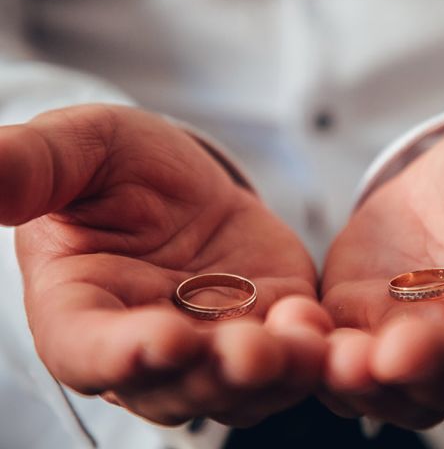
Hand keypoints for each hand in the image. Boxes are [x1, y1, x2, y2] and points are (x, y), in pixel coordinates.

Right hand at [1, 105, 330, 426]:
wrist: (188, 183)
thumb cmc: (120, 167)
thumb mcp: (78, 151)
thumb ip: (28, 170)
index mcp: (82, 309)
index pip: (89, 349)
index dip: (120, 353)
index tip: (160, 338)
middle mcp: (145, 345)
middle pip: (174, 383)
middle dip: (212, 373)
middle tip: (249, 352)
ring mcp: (211, 345)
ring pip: (238, 385)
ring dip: (273, 375)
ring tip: (304, 346)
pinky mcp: (266, 329)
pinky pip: (288, 358)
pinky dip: (307, 353)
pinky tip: (322, 329)